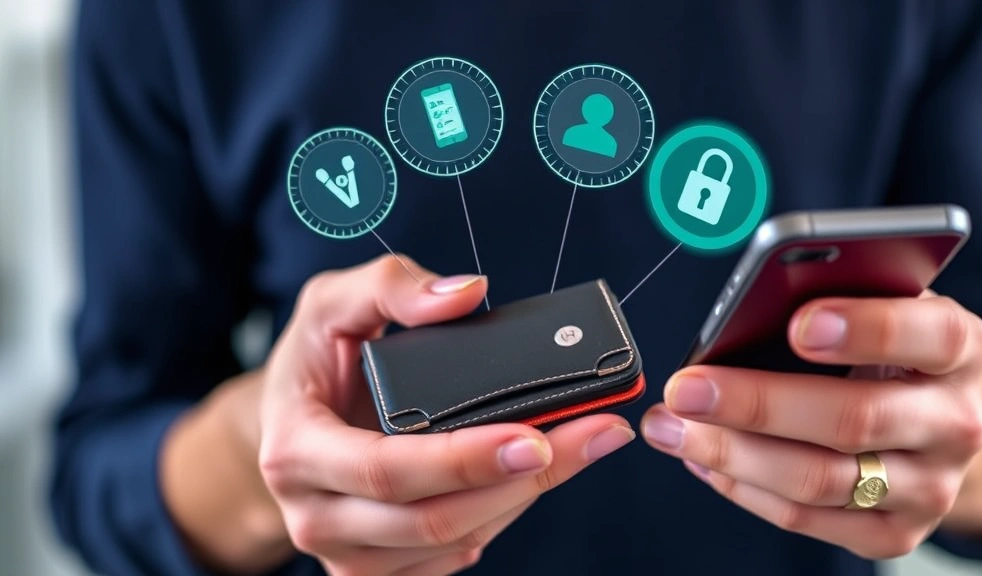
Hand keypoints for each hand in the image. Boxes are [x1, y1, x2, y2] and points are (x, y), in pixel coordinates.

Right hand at [258, 255, 634, 574]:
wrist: (288, 420)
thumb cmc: (313, 361)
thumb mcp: (331, 303)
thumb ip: (392, 286)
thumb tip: (468, 293)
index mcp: (297, 450)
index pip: (388, 469)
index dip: (465, 459)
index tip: (536, 436)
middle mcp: (316, 515)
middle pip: (432, 519)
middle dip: (523, 481)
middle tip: (593, 435)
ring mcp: (348, 553)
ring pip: (453, 544)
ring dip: (525, 498)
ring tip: (581, 445)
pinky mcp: (379, 568)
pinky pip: (454, 557)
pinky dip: (504, 515)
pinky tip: (533, 475)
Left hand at [641, 293, 981, 558]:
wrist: (932, 421)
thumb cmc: (885, 348)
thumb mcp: (876, 305)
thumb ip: (833, 294)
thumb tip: (752, 301)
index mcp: (958, 348)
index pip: (930, 335)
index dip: (866, 328)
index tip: (799, 324)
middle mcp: (954, 422)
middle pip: (853, 418)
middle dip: (756, 403)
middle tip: (686, 388)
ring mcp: (928, 487)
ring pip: (817, 478)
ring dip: (729, 452)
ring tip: (669, 426)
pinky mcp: (891, 533)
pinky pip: (804, 518)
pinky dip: (742, 487)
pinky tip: (701, 457)